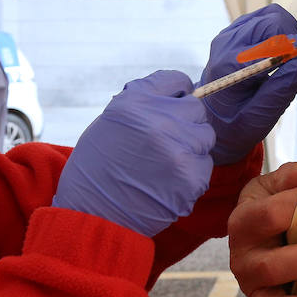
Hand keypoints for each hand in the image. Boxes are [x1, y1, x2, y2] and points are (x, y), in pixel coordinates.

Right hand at [53, 71, 214, 237]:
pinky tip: (167, 184)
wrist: (92, 216)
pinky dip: (191, 175)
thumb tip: (178, 95)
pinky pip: (205, 166)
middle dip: (184, 124)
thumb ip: (144, 105)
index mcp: (135, 101)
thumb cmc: (97, 169)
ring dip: (190, 149)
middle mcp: (159, 120)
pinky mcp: (191, 177)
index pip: (177, 80)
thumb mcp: (109, 122)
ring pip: (205, 137)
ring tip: (163, 166)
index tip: (171, 109)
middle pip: (196, 109)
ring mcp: (178, 149)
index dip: (176, 95)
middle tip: (163, 145)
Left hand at [198, 5, 296, 164]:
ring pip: (271, 14)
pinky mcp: (236, 31)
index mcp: (228, 65)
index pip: (270, 41)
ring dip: (286, 33)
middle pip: (272, 20)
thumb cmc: (236, 124)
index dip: (296, 47)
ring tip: (287, 59)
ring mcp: (230, 33)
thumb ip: (278, 94)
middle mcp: (227, 43)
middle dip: (292, 38)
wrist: (214, 119)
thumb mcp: (258, 120)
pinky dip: (279, 31)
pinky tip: (278, 53)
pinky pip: (265, 18)